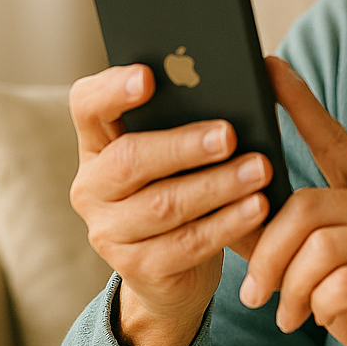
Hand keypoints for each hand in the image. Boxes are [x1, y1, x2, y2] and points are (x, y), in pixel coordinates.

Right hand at [68, 64, 273, 345]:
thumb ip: (186, 120)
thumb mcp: (178, 153)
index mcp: (98, 142)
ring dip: (217, 185)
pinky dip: (227, 223)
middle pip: (130, 158)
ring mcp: (109, 232)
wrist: (175, 268)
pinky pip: (186, 243)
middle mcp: (92, 187)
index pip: (87, 105)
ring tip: (259, 169)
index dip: (113, 89)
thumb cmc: (181, 187)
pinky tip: (257, 207)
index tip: (149, 77)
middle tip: (230, 135)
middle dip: (184, 145)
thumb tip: (232, 86)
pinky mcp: (137, 269)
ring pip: (163, 205)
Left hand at [244, 56, 346, 345]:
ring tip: (287, 314)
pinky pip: (341, 282)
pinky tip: (319, 319)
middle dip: (268, 252)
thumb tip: (227, 211)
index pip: (333, 138)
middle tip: (253, 293)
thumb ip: (283, 240)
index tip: (269, 68)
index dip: (300, 104)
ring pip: (320, 247)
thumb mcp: (322, 272)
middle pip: (307, 207)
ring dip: (291, 288)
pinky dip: (317, 306)